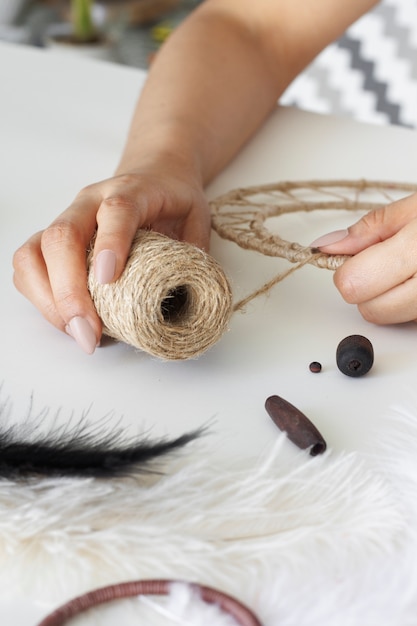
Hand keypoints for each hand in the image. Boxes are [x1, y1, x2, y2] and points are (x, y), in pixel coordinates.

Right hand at [13, 165, 210, 353]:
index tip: (108, 281)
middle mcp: (90, 202)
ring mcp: (66, 218)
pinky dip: (40, 298)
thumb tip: (188, 300)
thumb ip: (195, 253)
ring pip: (33, 253)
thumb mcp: (198, 218)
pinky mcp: (50, 238)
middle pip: (62, 236)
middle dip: (70, 292)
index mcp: (132, 191)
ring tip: (77, 333)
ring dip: (49, 300)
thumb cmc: (174, 200)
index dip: (111, 244)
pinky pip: (29, 266)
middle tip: (89, 333)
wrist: (154, 172)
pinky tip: (66, 319)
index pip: (116, 210)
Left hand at [310, 192, 416, 324]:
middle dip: (368, 288)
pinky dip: (407, 303)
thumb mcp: (415, 208)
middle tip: (384, 263)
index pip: (354, 283)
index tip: (356, 256)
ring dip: (389, 298)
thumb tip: (331, 246)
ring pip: (389, 319)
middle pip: (370, 310)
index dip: (348, 269)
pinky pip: (409, 320)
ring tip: (407, 269)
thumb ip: (371, 228)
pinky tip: (416, 280)